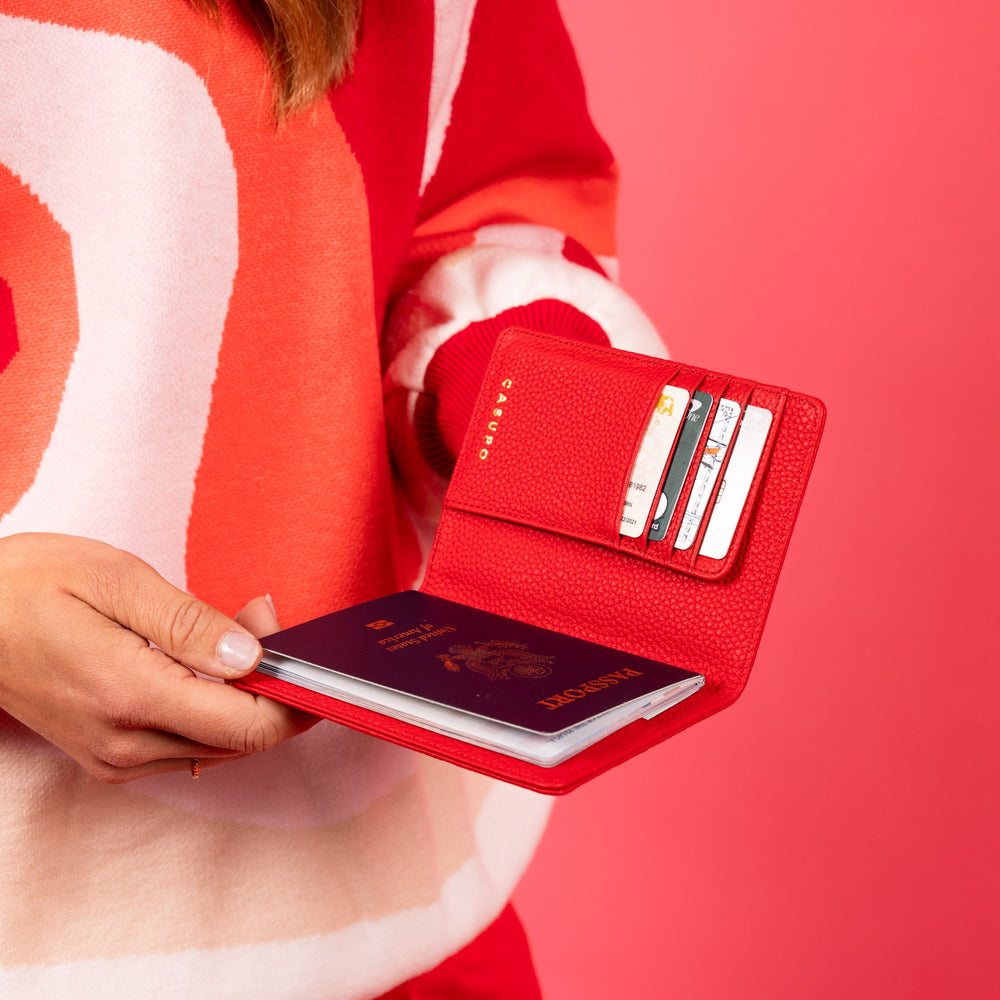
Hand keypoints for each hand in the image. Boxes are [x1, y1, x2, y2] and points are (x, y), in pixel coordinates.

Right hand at [0, 533, 317, 781]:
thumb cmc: (29, 584)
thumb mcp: (116, 580)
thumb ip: (190, 623)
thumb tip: (253, 656)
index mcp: (131, 697)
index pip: (249, 726)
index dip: (295, 699)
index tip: (308, 656)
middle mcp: (125, 744)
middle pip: (242, 741)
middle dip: (273, 686)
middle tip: (262, 617)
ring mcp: (115, 758)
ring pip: (220, 747)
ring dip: (246, 698)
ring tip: (236, 630)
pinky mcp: (109, 757)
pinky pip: (189, 748)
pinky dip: (215, 711)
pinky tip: (208, 666)